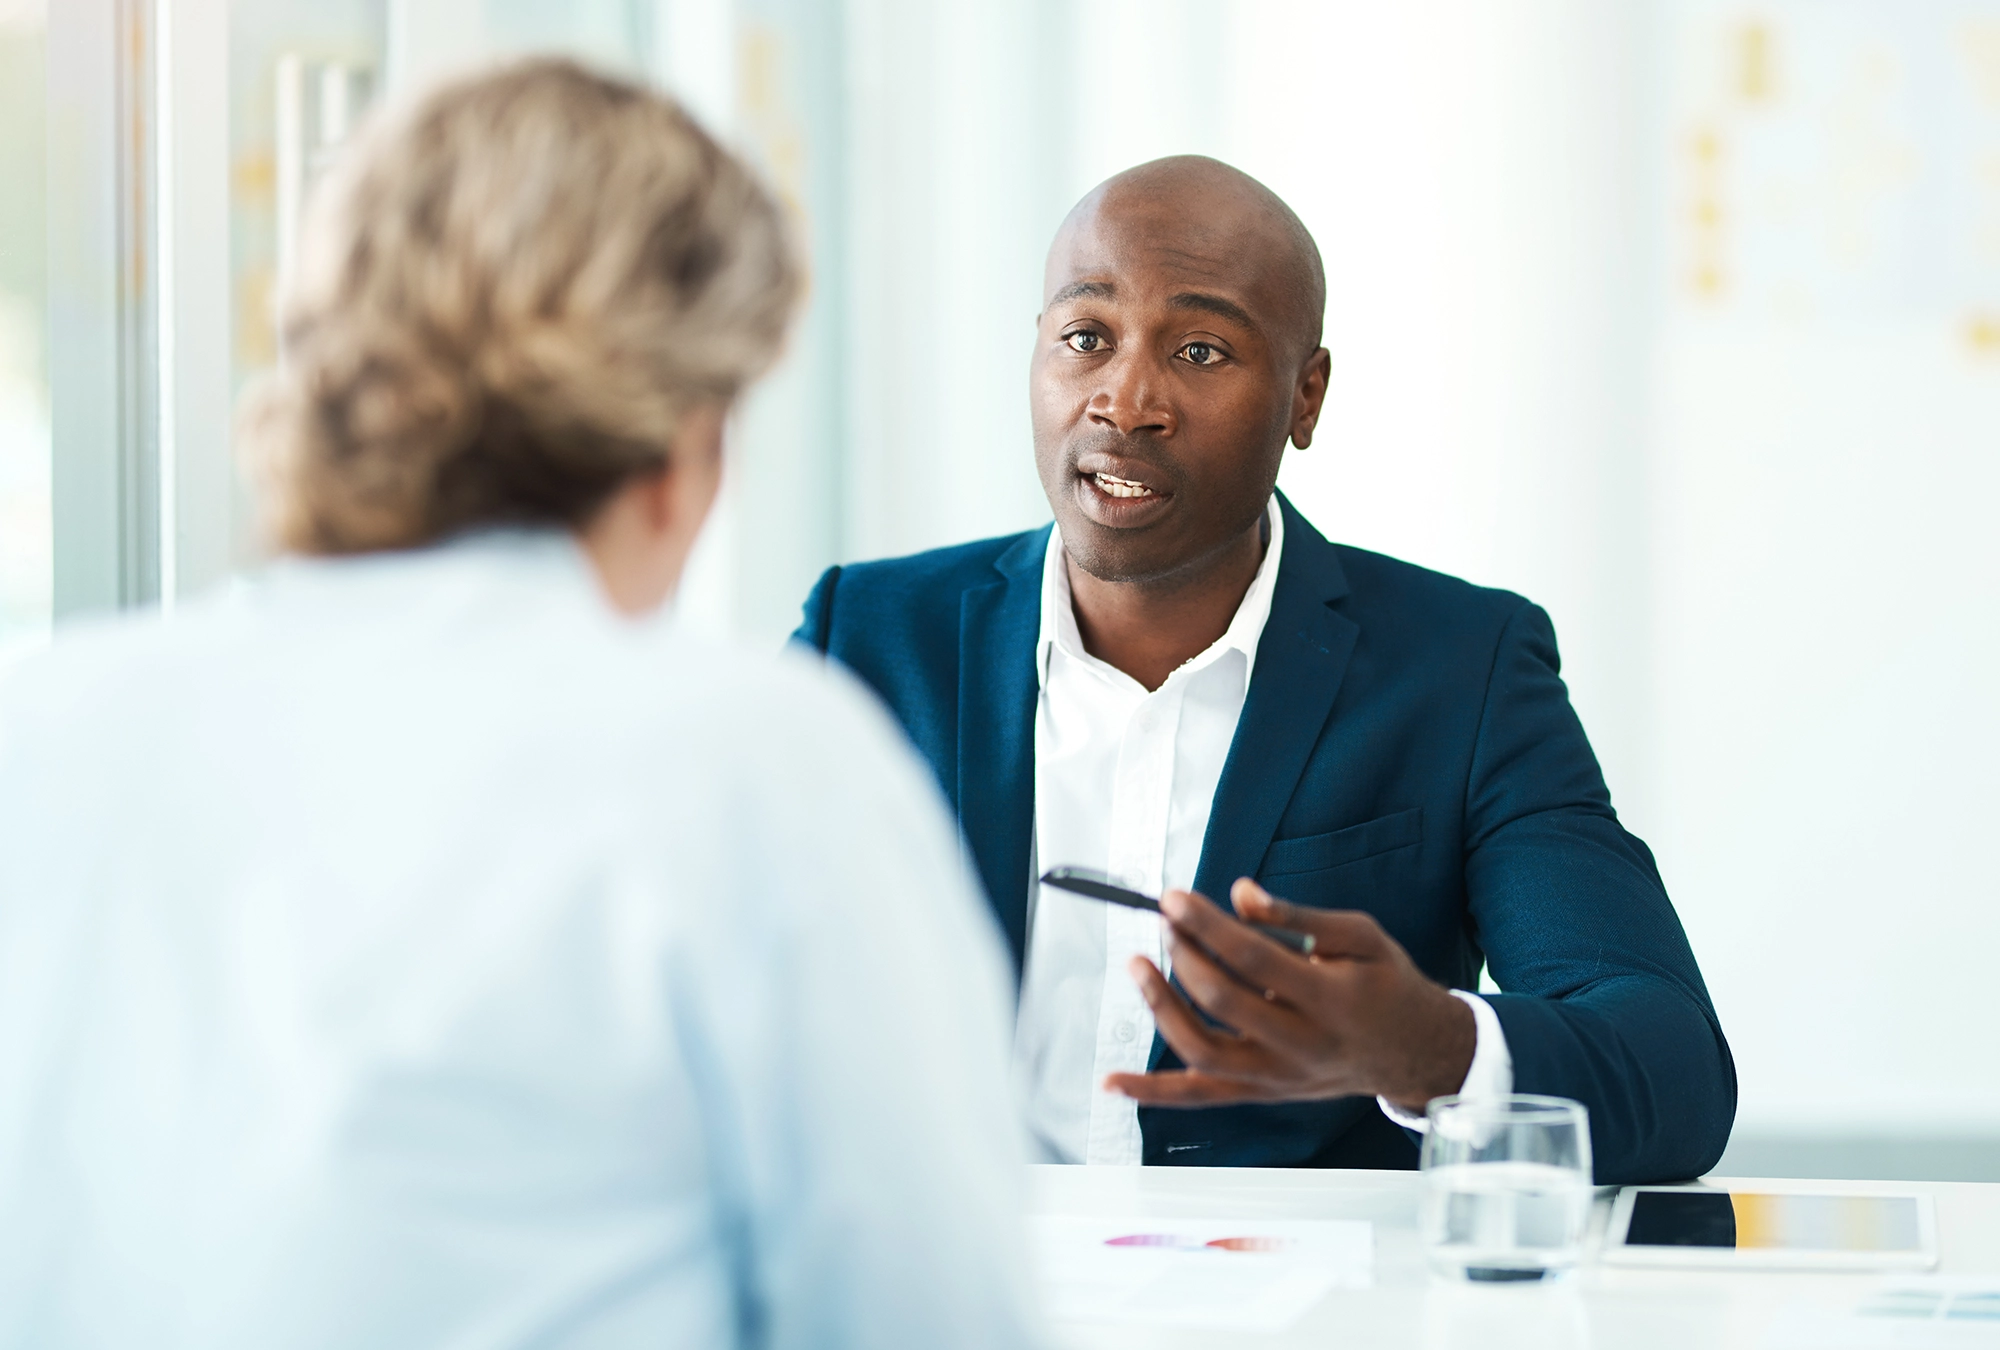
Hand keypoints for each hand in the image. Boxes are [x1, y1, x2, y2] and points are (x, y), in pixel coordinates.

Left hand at [1102, 878, 1474, 1114]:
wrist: (1413, 1052)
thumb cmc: (1384, 984)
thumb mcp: (1359, 936)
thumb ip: (1297, 916)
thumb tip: (1239, 894)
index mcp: (1331, 999)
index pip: (1253, 958)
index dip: (1207, 925)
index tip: (1174, 898)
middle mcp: (1301, 1045)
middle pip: (1223, 1001)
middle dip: (1184, 955)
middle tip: (1166, 922)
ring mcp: (1277, 1077)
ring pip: (1203, 1052)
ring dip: (1161, 1007)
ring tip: (1139, 966)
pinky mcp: (1261, 1093)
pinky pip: (1199, 1096)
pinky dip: (1151, 1091)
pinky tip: (1110, 1081)